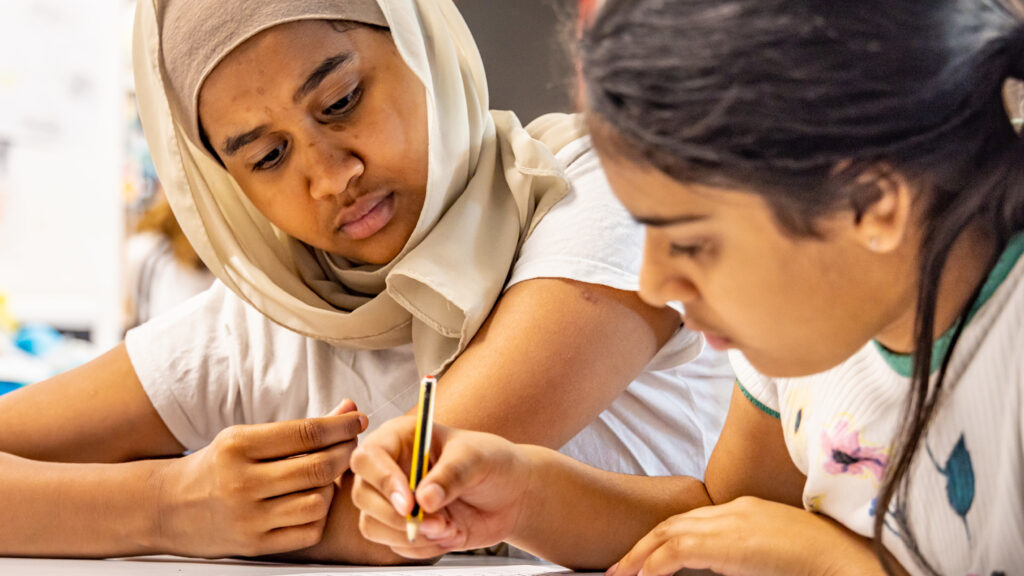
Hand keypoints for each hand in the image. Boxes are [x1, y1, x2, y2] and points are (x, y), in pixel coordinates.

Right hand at [152, 399, 366, 557]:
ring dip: (332, 486)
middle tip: (353, 445)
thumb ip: (300, 428)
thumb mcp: (247, 438)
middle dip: (346, 452)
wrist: (168, 507)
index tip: (358, 419)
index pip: (306, 432)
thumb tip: (348, 409)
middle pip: (317, 467)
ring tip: (327, 475)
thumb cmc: (216, 466)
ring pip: (317, 501)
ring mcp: (248, 517)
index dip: (340, 426)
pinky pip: (308, 531)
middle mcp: (241, 482)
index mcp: (237, 446)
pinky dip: (320, 515)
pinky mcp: (255, 544)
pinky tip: (314, 501)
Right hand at [350, 417, 531, 558]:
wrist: (512, 495)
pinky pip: (394, 545)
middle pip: (363, 494)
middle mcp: (390, 468)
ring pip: (372, 524)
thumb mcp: (477, 459)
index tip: (409, 503)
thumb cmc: (493, 463)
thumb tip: (424, 499)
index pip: (368, 457)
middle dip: (397, 516)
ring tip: (448, 527)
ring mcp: (393, 500)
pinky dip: (422, 547)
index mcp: (401, 439)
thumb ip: (451, 475)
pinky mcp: (402, 527)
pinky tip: (449, 533)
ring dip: (410, 535)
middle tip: (437, 522)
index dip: (382, 480)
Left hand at [607, 496, 885, 575]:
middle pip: (675, 522)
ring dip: (640, 556)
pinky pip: (677, 552)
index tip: (645, 557)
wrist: (848, 561)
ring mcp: (731, 523)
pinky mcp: (728, 544)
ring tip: (619, 575)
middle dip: (644, 545)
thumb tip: (732, 564)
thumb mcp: (775, 553)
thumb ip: (748, 554)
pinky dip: (654, 564)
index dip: (665, 537)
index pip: (693, 519)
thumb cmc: (822, 563)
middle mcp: (733, 510)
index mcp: (745, 511)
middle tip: (620, 567)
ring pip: (669, 534)